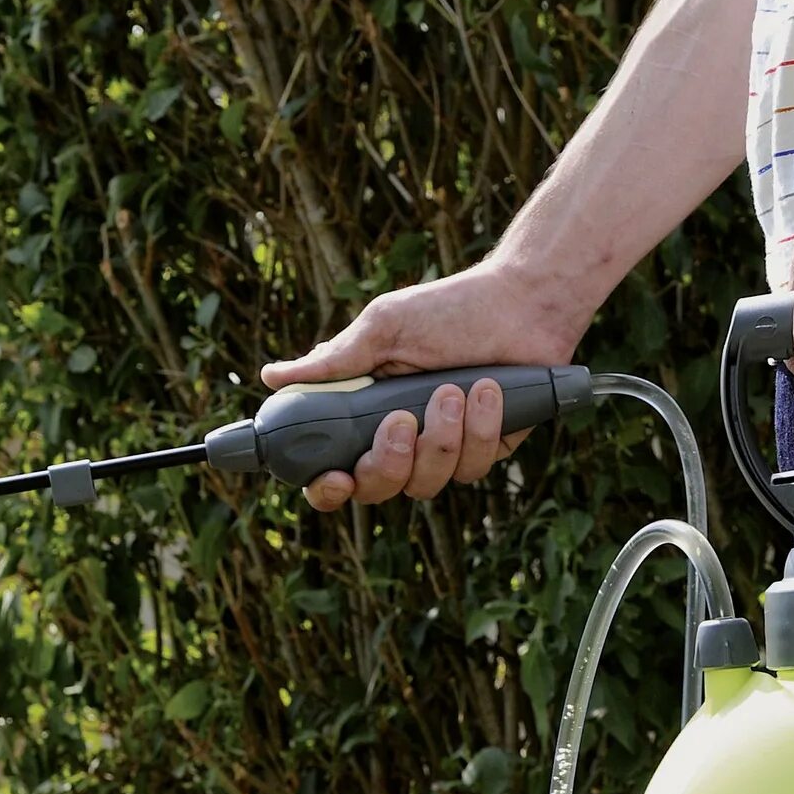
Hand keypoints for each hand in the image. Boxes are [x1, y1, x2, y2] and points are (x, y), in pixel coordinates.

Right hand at [260, 260, 591, 509]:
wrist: (522, 303)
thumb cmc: (449, 310)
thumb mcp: (383, 330)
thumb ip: (333, 363)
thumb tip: (271, 376)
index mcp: (366, 415)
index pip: (334, 472)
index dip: (329, 488)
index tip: (335, 478)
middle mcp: (402, 441)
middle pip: (378, 490)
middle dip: (388, 463)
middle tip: (401, 421)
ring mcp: (444, 450)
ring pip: (427, 484)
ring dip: (440, 438)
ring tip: (454, 389)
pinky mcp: (485, 451)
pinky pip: (472, 468)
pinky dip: (480, 428)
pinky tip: (488, 390)